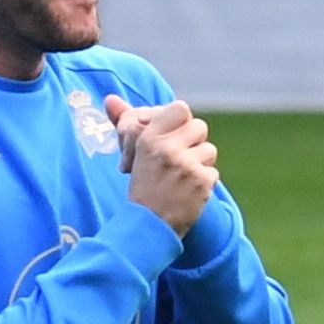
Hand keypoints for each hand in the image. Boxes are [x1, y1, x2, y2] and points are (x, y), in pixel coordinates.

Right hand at [110, 97, 218, 236]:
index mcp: (149, 139)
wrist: (147, 225)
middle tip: (179, 159)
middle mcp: (167, 149)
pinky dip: (203, 182)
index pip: (181, 108)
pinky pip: (213, 172)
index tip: (174, 135)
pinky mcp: (202, 181)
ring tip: (182, 178)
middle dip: (193, 142)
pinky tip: (188, 191)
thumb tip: (110, 98)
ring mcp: (186, 166)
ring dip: (199, 163)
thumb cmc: (141, 186)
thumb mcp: (131, 153)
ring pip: (209, 149)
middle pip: (199, 126)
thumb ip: (123, 122)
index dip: (182, 121)